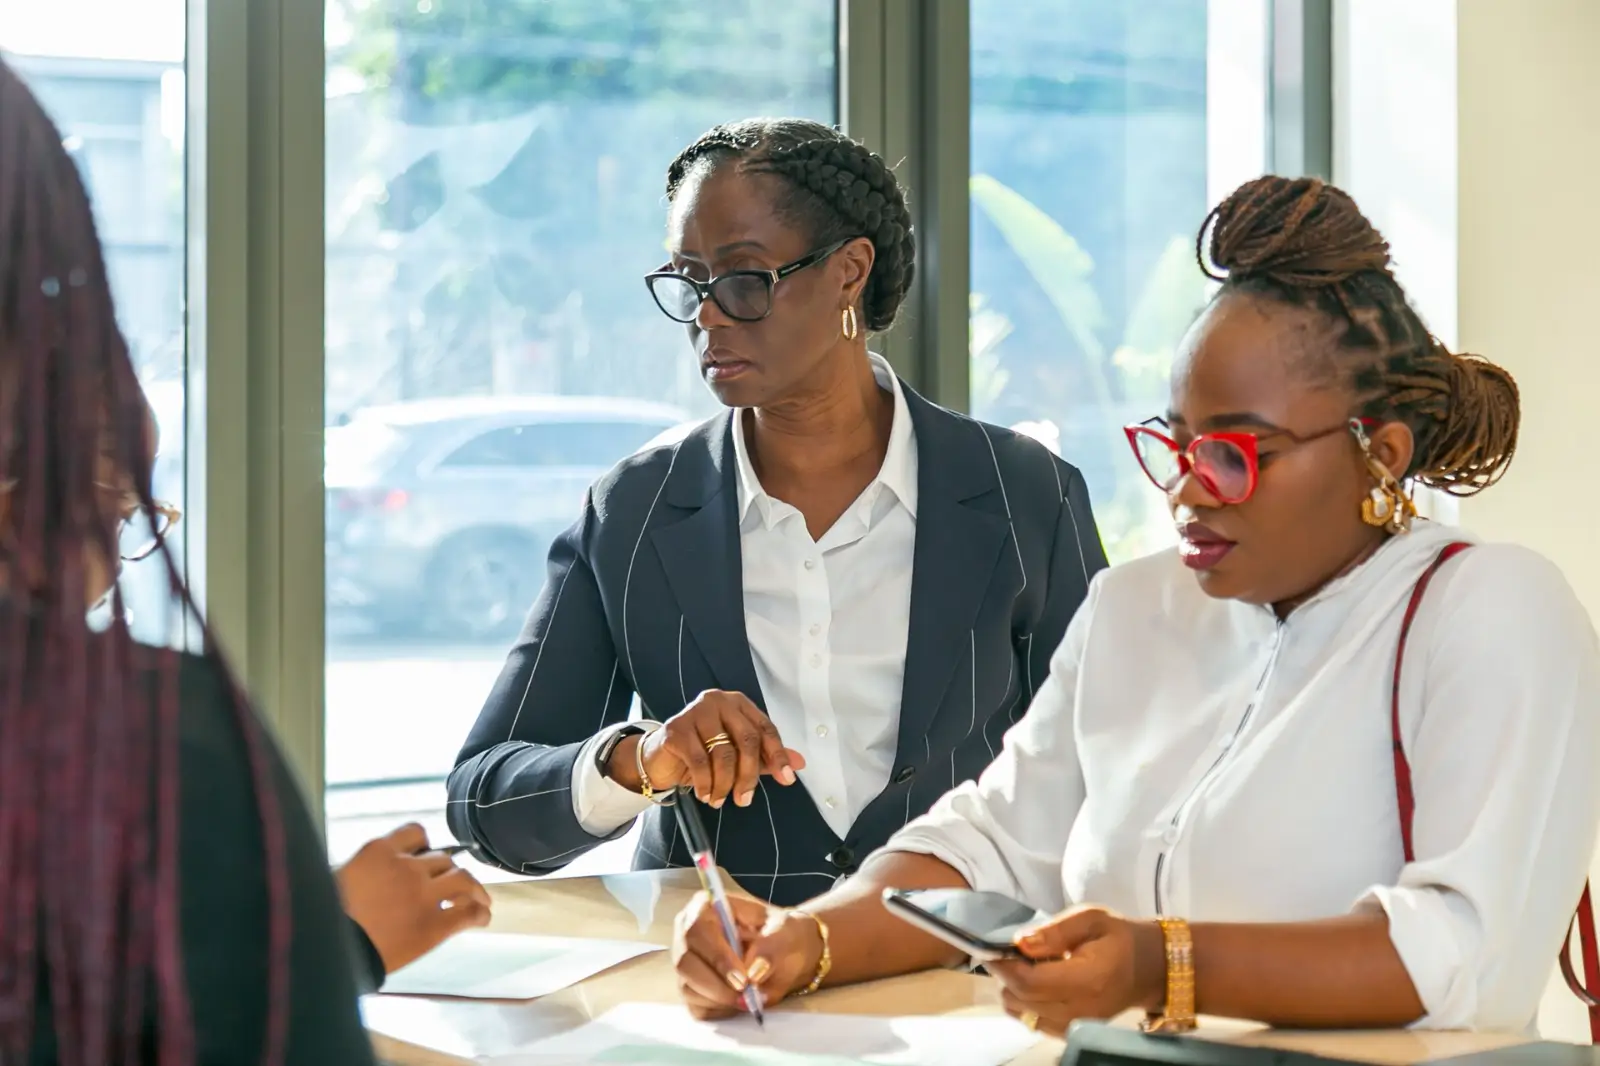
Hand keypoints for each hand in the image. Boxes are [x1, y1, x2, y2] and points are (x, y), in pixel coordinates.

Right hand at [335, 823, 492, 973]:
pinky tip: (483, 918)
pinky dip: (479, 913)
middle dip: (445, 872)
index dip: (424, 846)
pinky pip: (467, 913)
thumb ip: (365, 869)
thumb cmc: (322, 919)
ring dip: (473, 888)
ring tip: (478, 898)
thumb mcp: (337, 878)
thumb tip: (373, 875)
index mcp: (379, 851)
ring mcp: (424, 894)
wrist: (325, 955)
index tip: (425, 856)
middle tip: (447, 887)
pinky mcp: (434, 925)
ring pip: (462, 879)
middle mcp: (406, 866)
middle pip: (441, 859)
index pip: (416, 833)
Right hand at [606, 689, 806, 808]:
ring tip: (720, 800)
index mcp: (737, 704)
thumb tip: (799, 764)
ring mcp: (695, 712)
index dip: (778, 755)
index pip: (765, 728)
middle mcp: (718, 701)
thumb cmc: (702, 753)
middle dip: (749, 775)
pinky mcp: (676, 729)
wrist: (660, 757)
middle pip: (747, 740)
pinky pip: (699, 762)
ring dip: (724, 784)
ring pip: (723, 754)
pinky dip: (705, 784)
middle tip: (744, 800)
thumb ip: (766, 757)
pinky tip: (705, 794)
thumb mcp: (737, 755)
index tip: (787, 779)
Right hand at [672, 891, 824, 1019]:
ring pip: (687, 987)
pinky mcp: (692, 988)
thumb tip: (755, 971)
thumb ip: (772, 948)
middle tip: (747, 995)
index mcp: (706, 907)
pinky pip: (695, 1006)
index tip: (742, 978)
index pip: (697, 930)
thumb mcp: (786, 932)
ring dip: (720, 999)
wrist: (787, 955)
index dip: (716, 956)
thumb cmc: (781, 934)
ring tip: (749, 998)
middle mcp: (688, 934)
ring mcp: (687, 963)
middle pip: (684, 962)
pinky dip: (719, 1010)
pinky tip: (739, 1002)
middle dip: (717, 985)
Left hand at [986, 906, 1165, 1037]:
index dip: (1005, 965)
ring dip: (1013, 989)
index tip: (993, 947)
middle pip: (1021, 999)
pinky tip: (1034, 983)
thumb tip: (1020, 942)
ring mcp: (1076, 1025)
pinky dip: (1025, 1003)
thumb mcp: (1091, 918)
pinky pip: (1033, 1022)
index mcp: (1087, 979)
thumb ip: (1055, 930)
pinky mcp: (1072, 1031)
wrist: (1147, 969)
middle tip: (1007, 951)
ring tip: (1023, 966)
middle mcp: (1080, 1010)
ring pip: (1023, 1013)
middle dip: (1005, 974)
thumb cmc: (1118, 938)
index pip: (1030, 982)